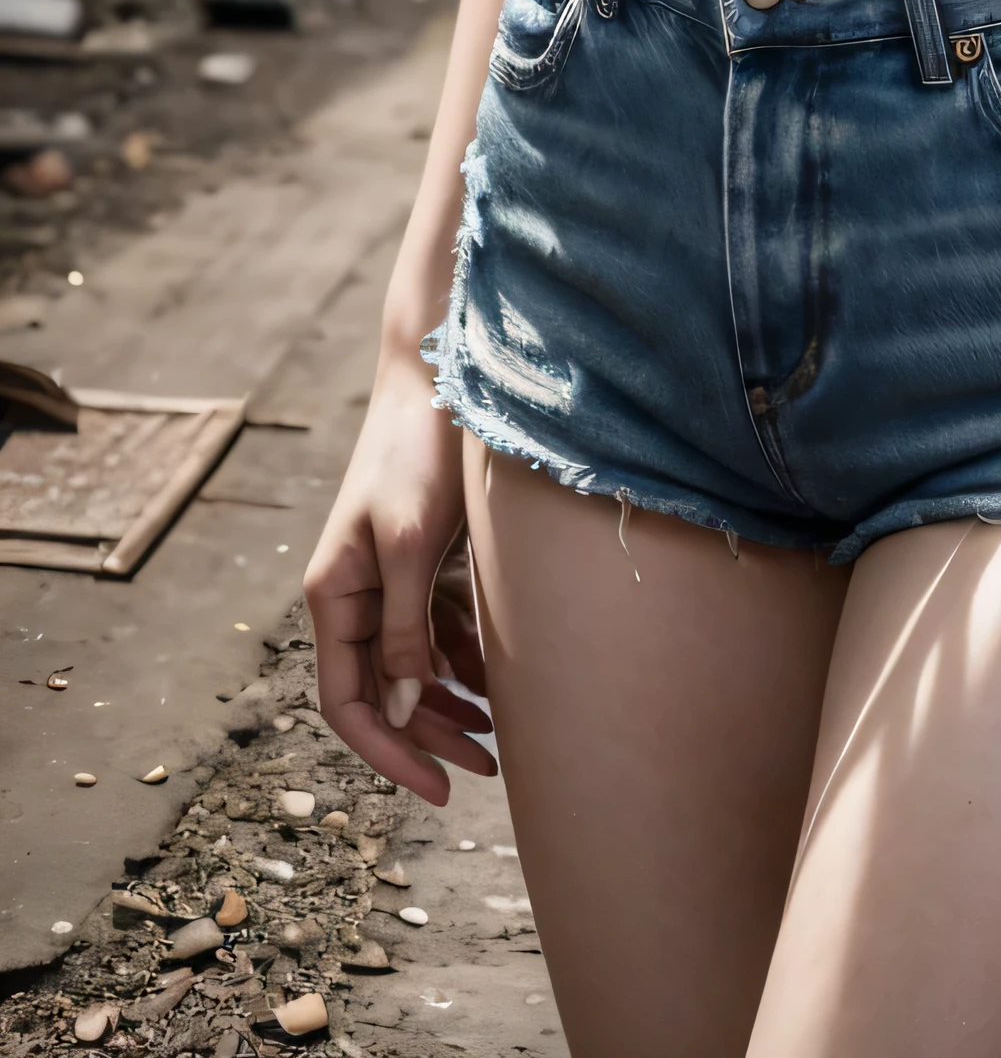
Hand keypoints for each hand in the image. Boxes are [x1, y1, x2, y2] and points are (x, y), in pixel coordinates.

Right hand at [304, 348, 497, 800]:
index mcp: (335, 596)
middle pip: (384, 694)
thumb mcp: (410, 543)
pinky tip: (502, 684)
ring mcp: (389, 578)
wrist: (444, 373)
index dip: (388, 753)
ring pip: (414, 668)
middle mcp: (356, 595)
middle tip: (487, 772)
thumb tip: (401, 707)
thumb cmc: (420, 453)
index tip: (437, 790)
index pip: (348, 704)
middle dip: (430, 738)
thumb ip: (403, 626)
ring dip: (451, 705)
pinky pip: (438, 630)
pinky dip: (465, 661)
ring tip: (502, 738)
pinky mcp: (424, 560)